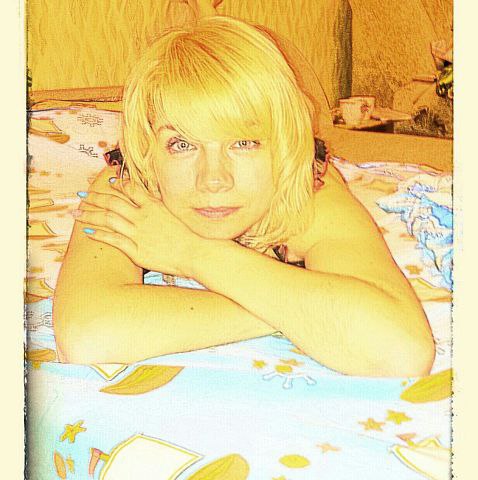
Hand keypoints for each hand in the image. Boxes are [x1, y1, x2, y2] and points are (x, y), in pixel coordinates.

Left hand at [75, 178, 204, 276]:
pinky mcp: (136, 250)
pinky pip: (113, 240)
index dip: (117, 184)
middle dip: (94, 197)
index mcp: (153, 206)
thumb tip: (147, 198)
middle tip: (81, 195)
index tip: (108, 182)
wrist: (194, 253)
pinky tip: (87, 232)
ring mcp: (138, 233)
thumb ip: (157, 205)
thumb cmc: (187, 235)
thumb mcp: (172, 213)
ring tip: (77, 213)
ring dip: (90, 215)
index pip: (131, 189)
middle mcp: (143, 217)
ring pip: (108, 219)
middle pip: (113, 202)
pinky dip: (99, 235)